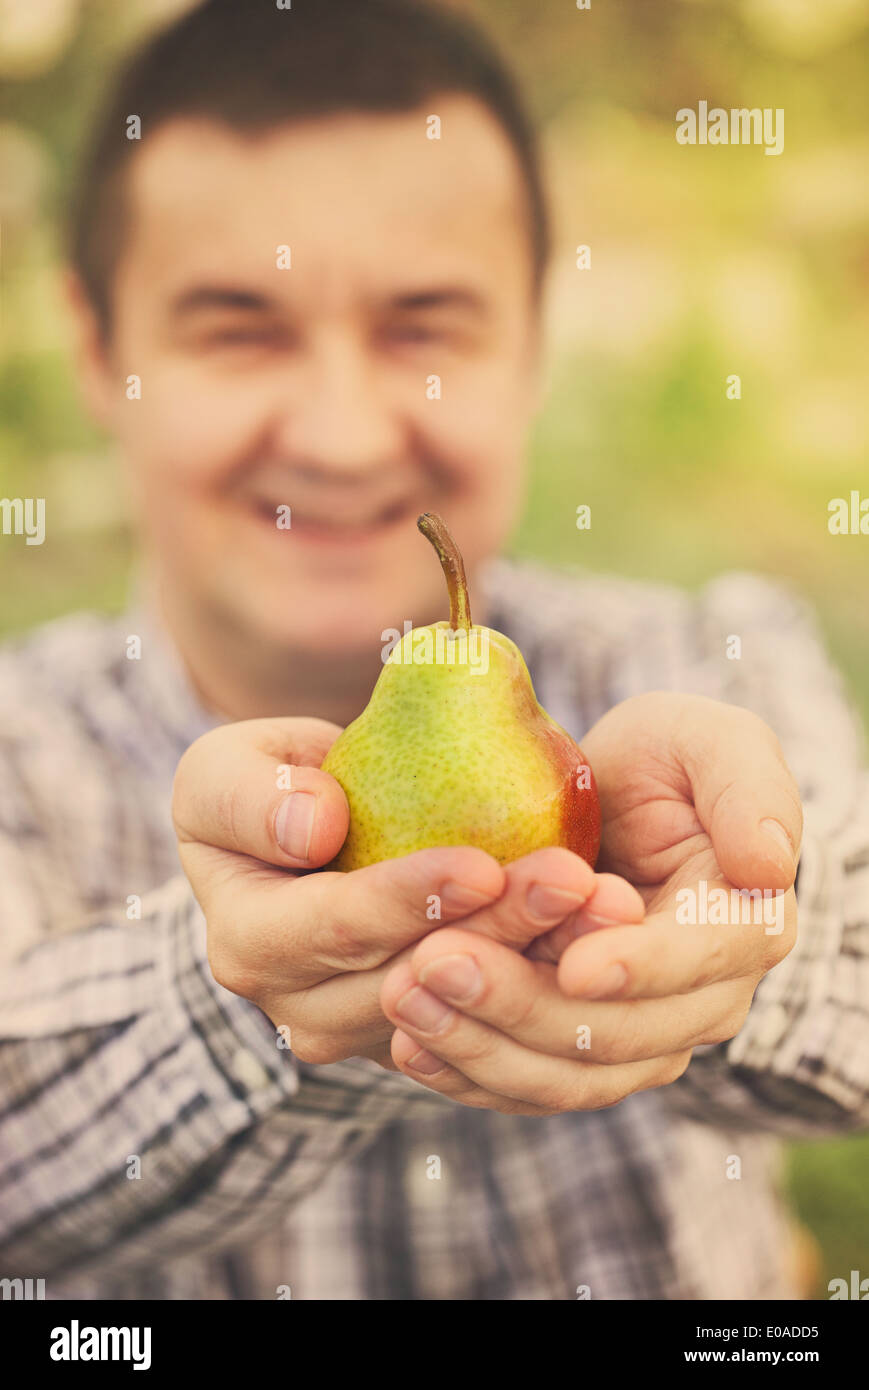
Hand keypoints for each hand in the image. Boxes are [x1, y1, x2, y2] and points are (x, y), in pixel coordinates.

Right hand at [172, 718, 642, 1067]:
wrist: (306, 838)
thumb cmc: (267, 788)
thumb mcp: (225, 771)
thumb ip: (249, 792)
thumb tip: (314, 828)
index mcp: (247, 941)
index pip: (331, 928)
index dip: (406, 901)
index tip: (481, 864)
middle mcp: (300, 1006)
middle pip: (412, 980)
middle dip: (497, 930)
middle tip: (574, 881)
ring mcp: (365, 1030)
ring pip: (464, 1009)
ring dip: (538, 958)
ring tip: (604, 907)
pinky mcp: (424, 1032)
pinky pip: (491, 1019)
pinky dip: (548, 978)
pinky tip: (603, 935)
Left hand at [379, 693, 800, 1111]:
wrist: (607, 803)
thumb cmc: (662, 759)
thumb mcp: (706, 741)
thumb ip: (747, 787)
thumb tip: (767, 868)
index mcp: (744, 925)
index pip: (697, 962)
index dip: (639, 968)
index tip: (571, 963)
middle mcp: (702, 1001)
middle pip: (617, 1034)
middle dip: (523, 1004)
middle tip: (435, 961)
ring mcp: (640, 1039)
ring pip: (565, 1075)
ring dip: (480, 1044)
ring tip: (404, 995)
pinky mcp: (577, 1057)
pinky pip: (526, 1087)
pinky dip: (467, 1074)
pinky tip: (408, 1043)